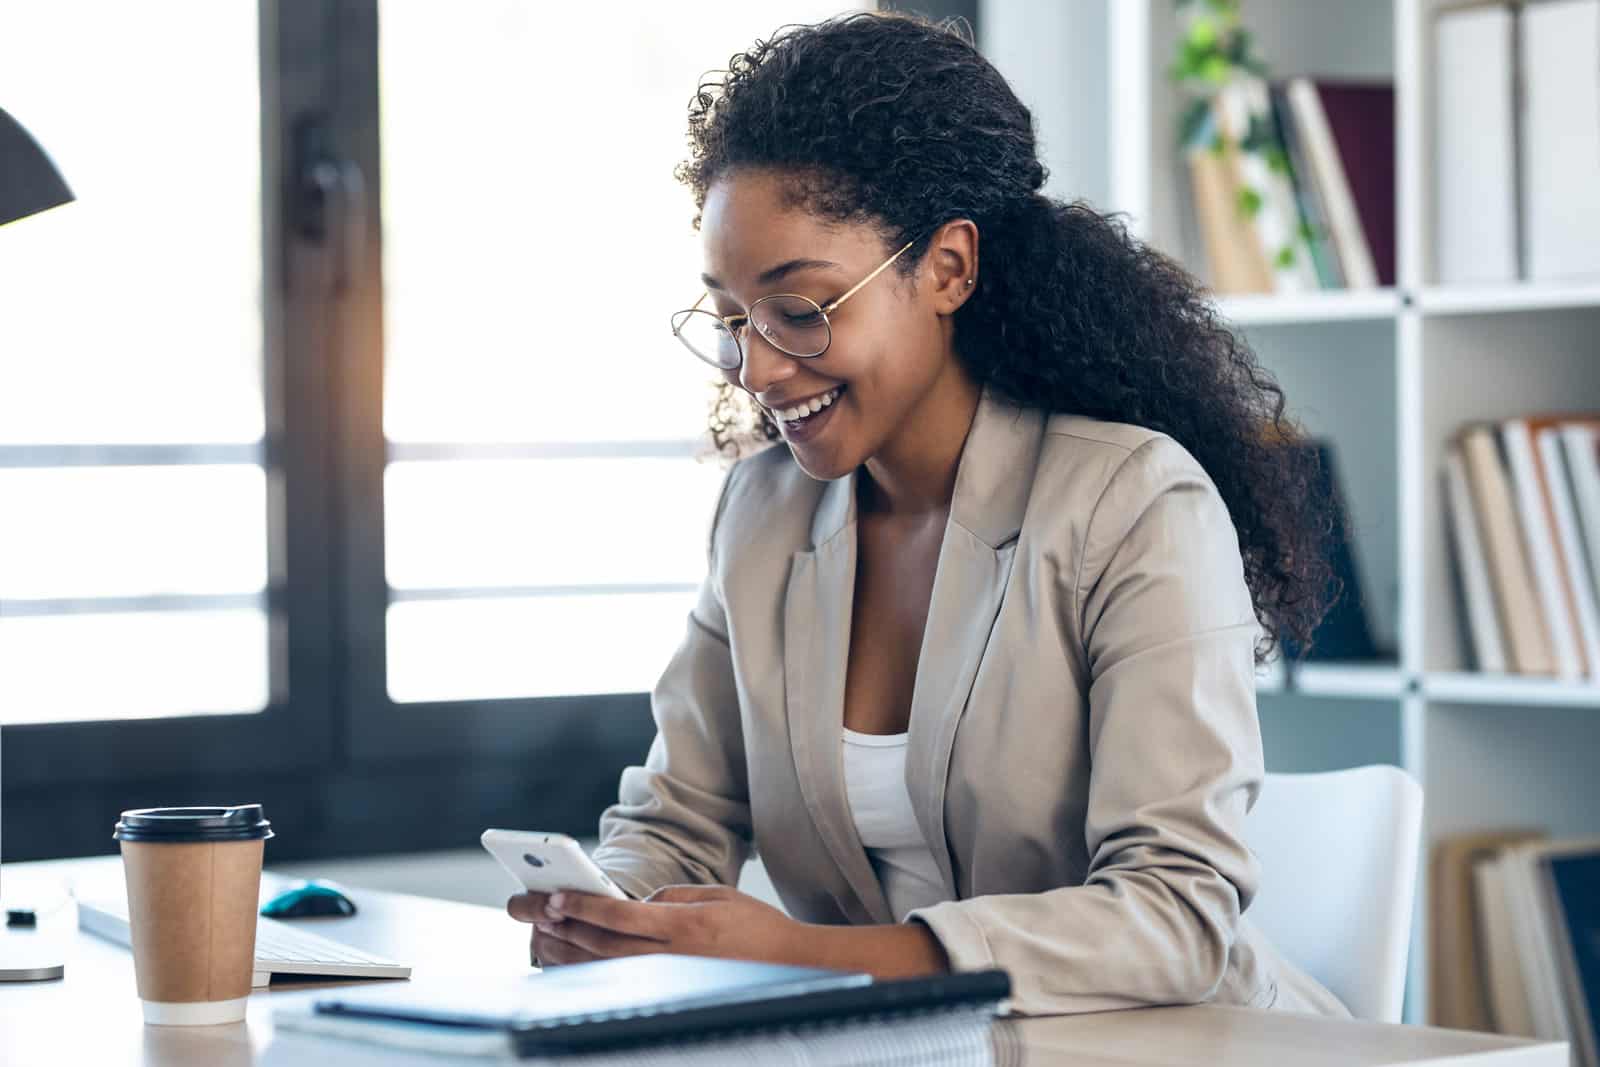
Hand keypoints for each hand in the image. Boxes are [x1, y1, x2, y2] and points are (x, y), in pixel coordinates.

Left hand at [506, 885, 803, 968]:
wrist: (791, 967)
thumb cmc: (757, 928)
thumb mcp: (718, 896)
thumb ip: (674, 897)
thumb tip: (638, 906)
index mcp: (683, 926)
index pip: (621, 916)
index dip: (584, 907)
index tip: (556, 898)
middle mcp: (672, 957)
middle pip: (604, 945)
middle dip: (564, 928)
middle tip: (534, 913)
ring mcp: (671, 980)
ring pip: (606, 969)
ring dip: (569, 953)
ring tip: (540, 937)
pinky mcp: (672, 993)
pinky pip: (621, 985)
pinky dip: (591, 976)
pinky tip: (569, 965)